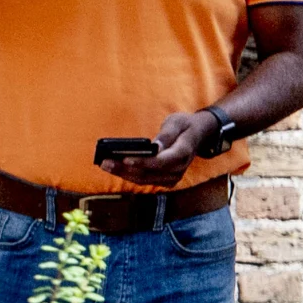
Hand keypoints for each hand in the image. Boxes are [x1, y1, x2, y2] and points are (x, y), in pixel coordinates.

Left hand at [116, 109, 230, 183]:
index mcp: (183, 152)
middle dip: (125, 168)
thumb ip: (167, 134)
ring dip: (123, 174)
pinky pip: (144, 180)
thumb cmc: (185, 125)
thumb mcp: (177, 122)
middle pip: (149, 173)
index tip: (126, 158)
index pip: (162, 161)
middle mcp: (178, 169)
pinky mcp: (165, 180)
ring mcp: (172, 177)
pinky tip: (114, 168)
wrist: (197, 135)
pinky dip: (129, 175)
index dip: (144, 162)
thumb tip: (155, 147)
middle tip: (105, 161)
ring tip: (105, 164)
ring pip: (144, 179)